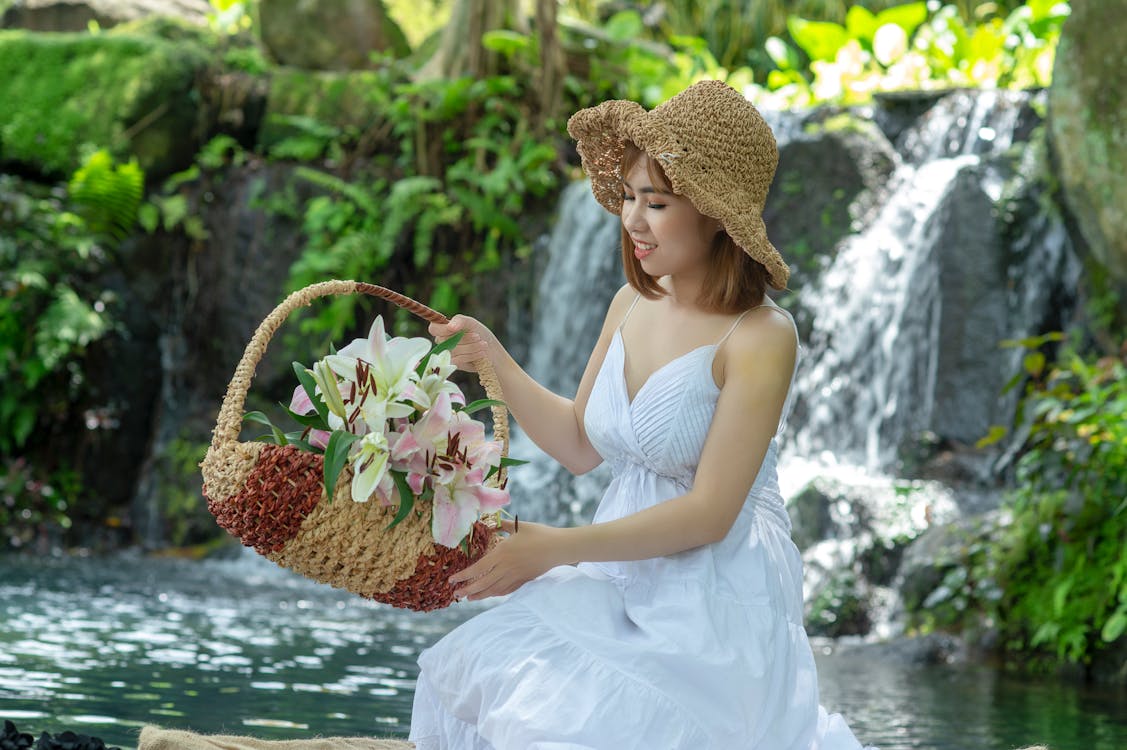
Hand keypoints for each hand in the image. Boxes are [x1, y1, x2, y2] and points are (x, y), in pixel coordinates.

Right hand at [428, 314, 494, 372]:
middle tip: (478, 336)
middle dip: (464, 338)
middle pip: (445, 340)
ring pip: (454, 351)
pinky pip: (458, 360)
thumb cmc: (479, 333)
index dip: (443, 329)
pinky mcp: (453, 364)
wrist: (490, 349)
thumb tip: (450, 326)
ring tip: (483, 345)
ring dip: (471, 347)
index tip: (455, 329)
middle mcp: (443, 341)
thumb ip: (460, 321)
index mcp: (444, 328)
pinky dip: (471, 356)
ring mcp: (447, 353)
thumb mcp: (471, 323)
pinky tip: (481, 353)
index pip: (434, 328)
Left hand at [450, 520, 570, 600]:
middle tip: (455, 595)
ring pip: (494, 589)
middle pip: (483, 583)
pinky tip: (490, 594)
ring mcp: (516, 576)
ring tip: (469, 598)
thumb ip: (502, 526)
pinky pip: (506, 590)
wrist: (558, 548)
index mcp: (502, 553)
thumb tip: (490, 523)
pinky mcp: (524, 579)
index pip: (478, 568)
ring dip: (480, 595)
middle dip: (468, 590)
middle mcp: (506, 568)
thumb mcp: (519, 526)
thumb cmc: (539, 534)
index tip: (452, 580)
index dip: (464, 576)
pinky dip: (496, 593)